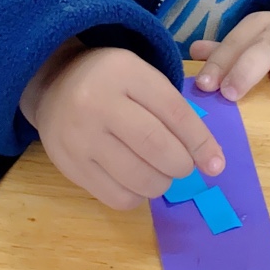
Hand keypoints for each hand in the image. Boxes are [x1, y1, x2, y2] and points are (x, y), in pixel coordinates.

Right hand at [21, 45, 224, 209]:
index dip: (201, 142)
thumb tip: (210, 161)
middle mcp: (97, 102)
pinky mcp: (69, 165)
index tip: (215, 164)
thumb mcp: (141, 78)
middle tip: (182, 165)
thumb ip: (174, 111)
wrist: (53, 84)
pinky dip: (137, 196)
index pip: (174, 112)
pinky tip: (135, 180)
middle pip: (157, 147)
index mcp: (123, 72)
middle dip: (182, 165)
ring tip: (159, 172)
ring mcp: (79, 136)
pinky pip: (117, 197)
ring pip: (139, 178)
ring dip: (162, 183)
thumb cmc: (110, 82)